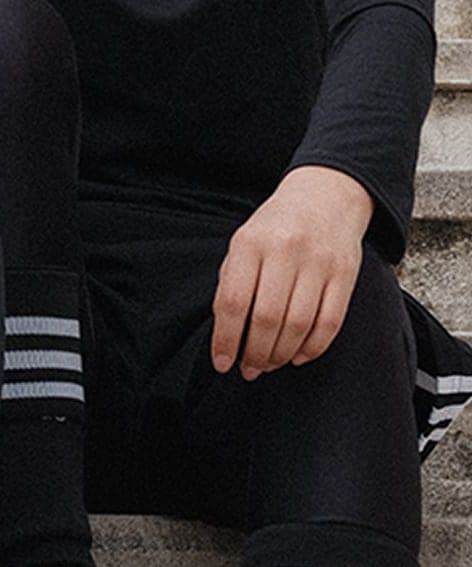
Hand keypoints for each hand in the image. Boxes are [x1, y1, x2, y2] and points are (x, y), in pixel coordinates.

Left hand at [212, 167, 373, 377]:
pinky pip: (330, 324)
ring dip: (281, 355)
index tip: (222, 363)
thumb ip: (232, 283)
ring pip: (299, 326)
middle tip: (248, 369)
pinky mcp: (345, 275)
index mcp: (251, 243)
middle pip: (268, 319)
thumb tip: (226, 335)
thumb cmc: (276, 228)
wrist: (325, 197)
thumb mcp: (243, 243)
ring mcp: (319, 263)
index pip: (235, 301)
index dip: (226, 339)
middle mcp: (286, 251)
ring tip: (269, 364)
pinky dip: (313, 348)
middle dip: (255, 353)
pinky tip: (298, 356)